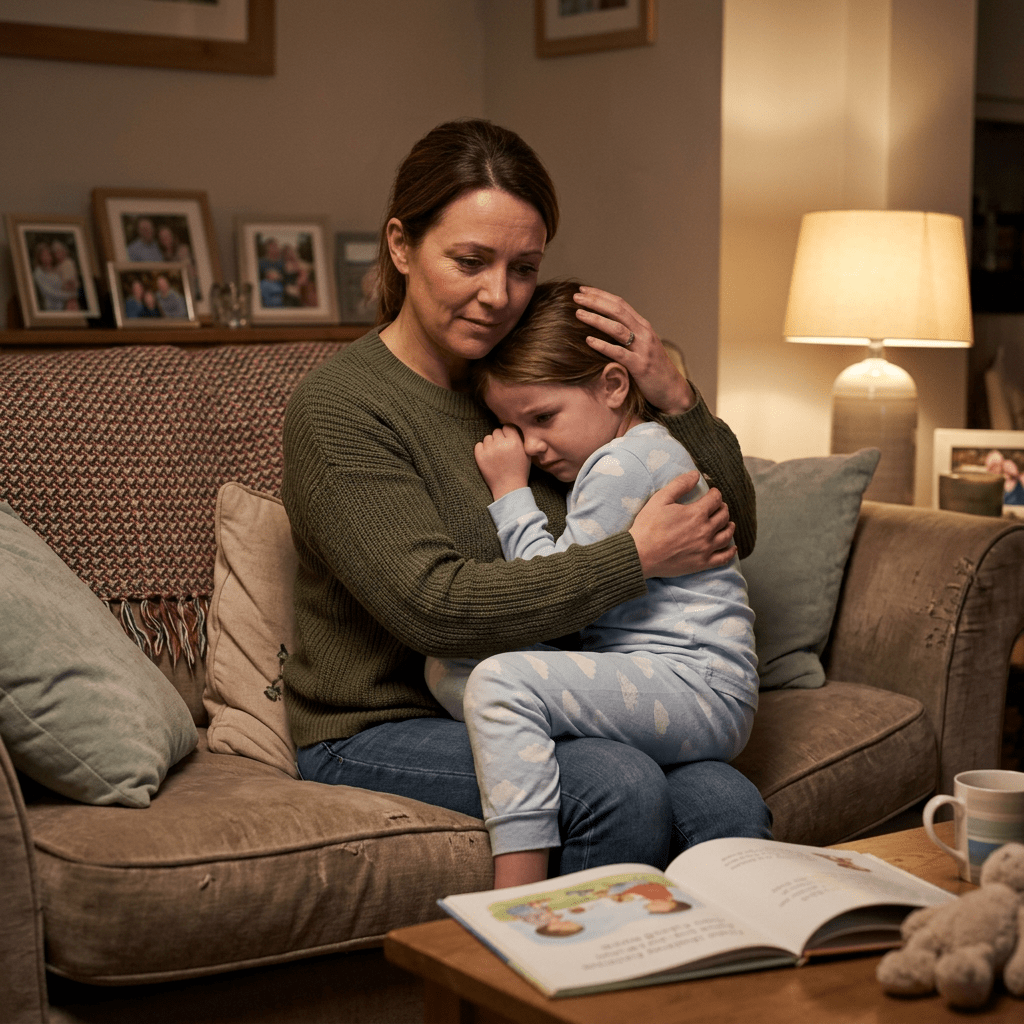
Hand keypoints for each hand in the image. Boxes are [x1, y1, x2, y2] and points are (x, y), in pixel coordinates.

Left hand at [475, 426, 530, 499]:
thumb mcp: (527, 454)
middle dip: (499, 438)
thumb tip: (513, 429)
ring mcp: (489, 450)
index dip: (508, 433)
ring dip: (491, 444)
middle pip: (497, 431)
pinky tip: (489, 457)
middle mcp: (501, 444)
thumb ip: (521, 440)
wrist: (509, 488)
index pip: (507, 427)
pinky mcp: (480, 457)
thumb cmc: (520, 471)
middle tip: (503, 449)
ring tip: (496, 455)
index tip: (509, 440)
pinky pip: (478, 445)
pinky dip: (482, 449)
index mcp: (514, 442)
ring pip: (487, 438)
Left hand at [574, 285, 693, 413]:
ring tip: (578, 314)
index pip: (620, 304)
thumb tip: (604, 326)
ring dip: (596, 319)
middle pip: (617, 311)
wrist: (673, 390)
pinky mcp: (640, 366)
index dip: (601, 295)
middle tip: (576, 296)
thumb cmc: (653, 369)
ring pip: (617, 328)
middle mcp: (644, 333)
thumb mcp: (642, 347)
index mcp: (643, 326)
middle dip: (595, 302)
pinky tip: (588, 340)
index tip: (583, 290)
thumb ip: (628, 335)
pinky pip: (619, 353)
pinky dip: (603, 345)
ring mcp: (643, 349)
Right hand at [628, 471, 736, 577]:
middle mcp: (705, 530)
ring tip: (728, 523)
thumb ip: (680, 485)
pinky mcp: (702, 563)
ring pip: (726, 535)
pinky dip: (730, 552)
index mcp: (696, 513)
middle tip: (718, 507)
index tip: (713, 493)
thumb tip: (695, 474)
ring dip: (729, 526)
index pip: (715, 499)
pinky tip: (732, 547)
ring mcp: (705, 548)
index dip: (715, 493)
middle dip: (722, 508)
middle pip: (723, 516)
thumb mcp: (660, 499)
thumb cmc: (648, 526)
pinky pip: (723, 558)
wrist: (640, 555)